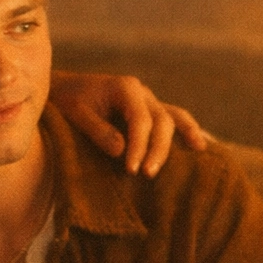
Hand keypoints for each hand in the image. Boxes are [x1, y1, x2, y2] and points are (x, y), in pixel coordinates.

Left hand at [51, 71, 209, 176]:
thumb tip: (122, 151)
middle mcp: (141, 92)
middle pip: (161, 120)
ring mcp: (148, 100)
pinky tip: (199, 144)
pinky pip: (173, 118)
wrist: (62, 90)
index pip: (140, 119)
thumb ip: (98, 130)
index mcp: (124, 87)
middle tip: (147, 174)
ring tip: (200, 150)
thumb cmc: (66, 101)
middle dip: (158, 148)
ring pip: (173, 116)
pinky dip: (186, 129)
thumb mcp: (76, 114)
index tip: (131, 169)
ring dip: (185, 134)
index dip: (139, 145)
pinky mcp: (148, 111)